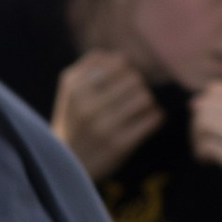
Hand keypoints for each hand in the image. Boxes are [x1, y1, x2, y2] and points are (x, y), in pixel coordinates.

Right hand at [52, 50, 160, 181]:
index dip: (126, 70)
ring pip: (145, 98)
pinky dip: (155, 117)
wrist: (66, 165)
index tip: (122, 82)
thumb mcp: (70, 91)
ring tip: (142, 108)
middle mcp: (86, 105)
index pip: (118, 63)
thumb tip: (122, 56)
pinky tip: (149, 120)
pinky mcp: (118, 145)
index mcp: (74, 86)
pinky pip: (152, 120)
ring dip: (148, 102)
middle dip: (138, 86)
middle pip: (134, 79)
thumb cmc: (74, 121)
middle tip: (134, 96)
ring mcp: (102, 126)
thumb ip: (90, 66)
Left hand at [186, 75, 221, 221]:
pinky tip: (207, 161)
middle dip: (197, 124)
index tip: (211, 127)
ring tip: (204, 151)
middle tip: (203, 142)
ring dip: (196, 139)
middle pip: (206, 105)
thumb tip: (193, 102)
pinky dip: (200, 154)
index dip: (205, 107)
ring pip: (203, 122)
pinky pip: (205, 145)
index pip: (216, 89)